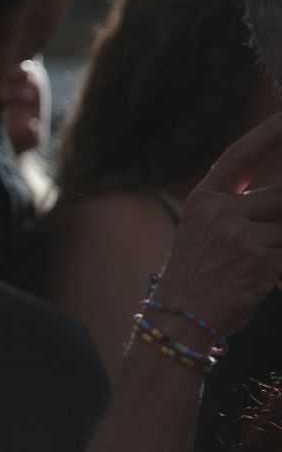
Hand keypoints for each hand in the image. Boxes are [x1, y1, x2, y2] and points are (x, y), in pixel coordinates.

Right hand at [153, 110, 281, 334]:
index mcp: (203, 200)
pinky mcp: (259, 258)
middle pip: (281, 195)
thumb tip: (278, 197)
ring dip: (280, 248)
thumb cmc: (195, 279)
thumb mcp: (205, 234)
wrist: (179, 319)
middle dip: (281, 216)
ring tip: (255, 265)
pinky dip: (281, 268)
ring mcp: (239, 234)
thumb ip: (238, 211)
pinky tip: (261, 279)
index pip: (239, 156)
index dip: (268, 132)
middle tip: (266, 235)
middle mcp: (219, 211)